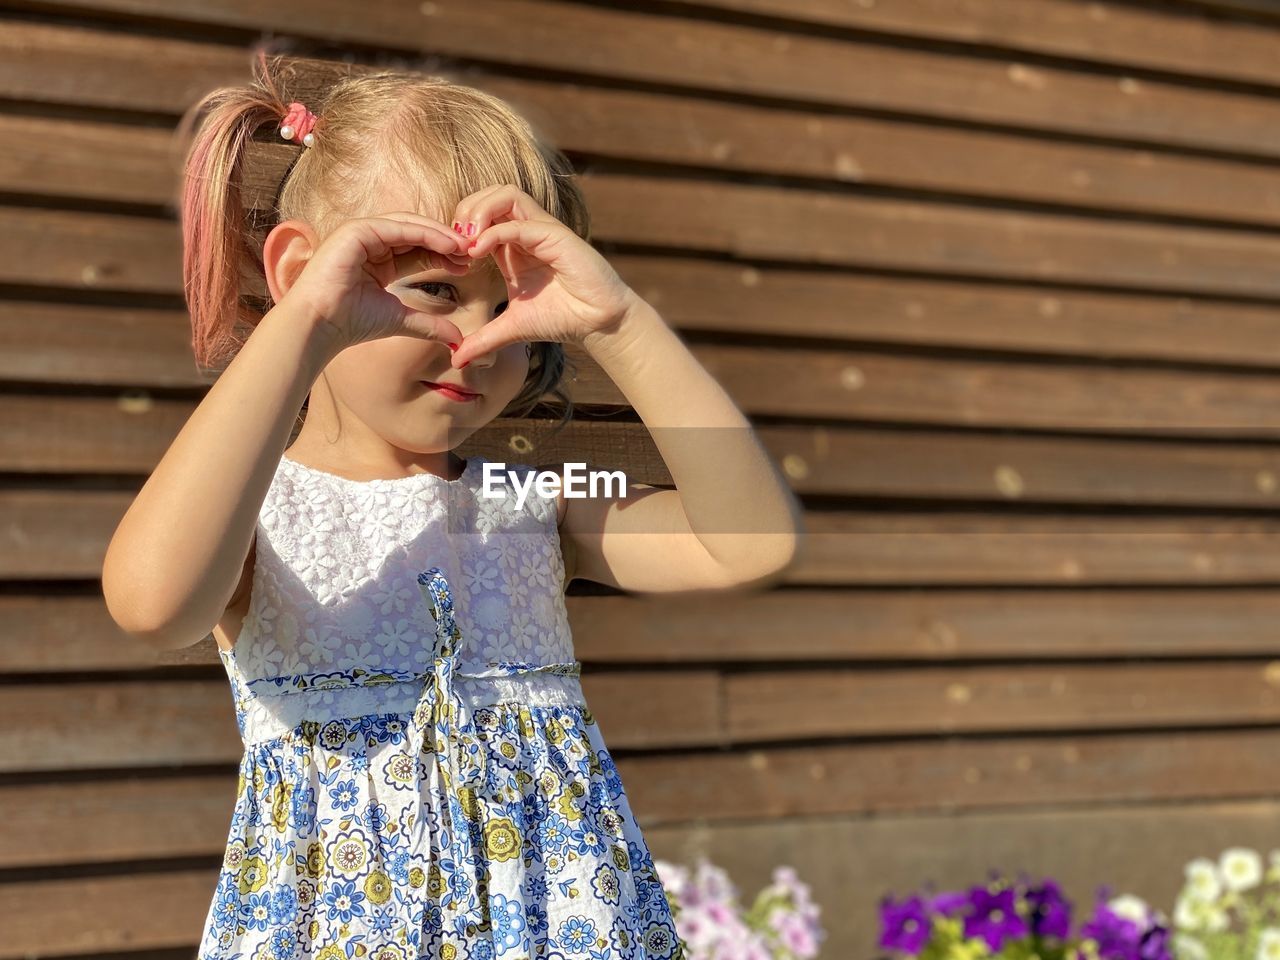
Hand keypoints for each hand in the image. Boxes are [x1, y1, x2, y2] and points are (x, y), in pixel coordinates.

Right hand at [275, 212, 472, 351]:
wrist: (321, 327)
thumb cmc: (352, 324)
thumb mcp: (401, 320)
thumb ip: (429, 325)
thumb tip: (459, 340)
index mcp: (377, 259)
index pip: (417, 249)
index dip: (443, 255)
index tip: (468, 266)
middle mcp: (369, 242)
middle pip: (415, 233)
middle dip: (445, 242)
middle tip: (472, 252)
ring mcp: (360, 233)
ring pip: (408, 225)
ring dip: (439, 234)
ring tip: (463, 247)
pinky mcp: (355, 230)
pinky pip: (396, 227)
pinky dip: (423, 232)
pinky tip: (446, 244)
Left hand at [447, 185, 639, 367]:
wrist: (598, 323)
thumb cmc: (562, 318)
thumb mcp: (511, 329)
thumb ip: (483, 339)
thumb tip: (457, 359)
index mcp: (512, 245)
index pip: (479, 214)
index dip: (458, 228)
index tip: (447, 257)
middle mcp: (526, 231)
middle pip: (489, 194)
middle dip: (464, 211)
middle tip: (452, 243)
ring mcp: (541, 229)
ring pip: (505, 194)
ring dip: (479, 212)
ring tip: (466, 242)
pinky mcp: (555, 236)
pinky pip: (518, 223)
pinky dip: (493, 232)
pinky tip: (478, 253)